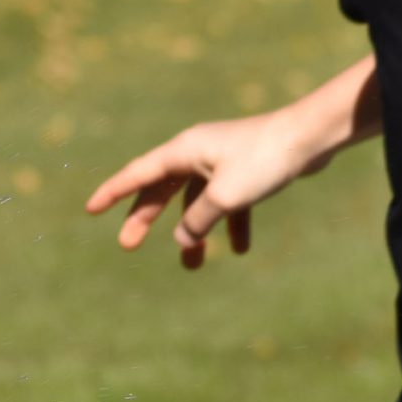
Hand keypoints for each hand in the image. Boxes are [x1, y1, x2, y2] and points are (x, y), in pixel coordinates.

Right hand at [85, 108, 330, 269]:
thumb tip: (182, 239)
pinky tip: (240, 249)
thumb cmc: (265, 159)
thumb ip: (197, 220)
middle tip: (128, 246)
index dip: (113, 193)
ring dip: (192, 232)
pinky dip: (228, 224)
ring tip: (191, 265)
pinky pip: (226, 202)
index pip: (138, 174)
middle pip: (161, 190)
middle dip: (146, 220)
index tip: (90, 209)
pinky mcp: (244, 169)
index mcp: (184, 151)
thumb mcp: (224, 197)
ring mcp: (221, 161)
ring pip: (194, 201)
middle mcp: (197, 153)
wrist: (311, 136)